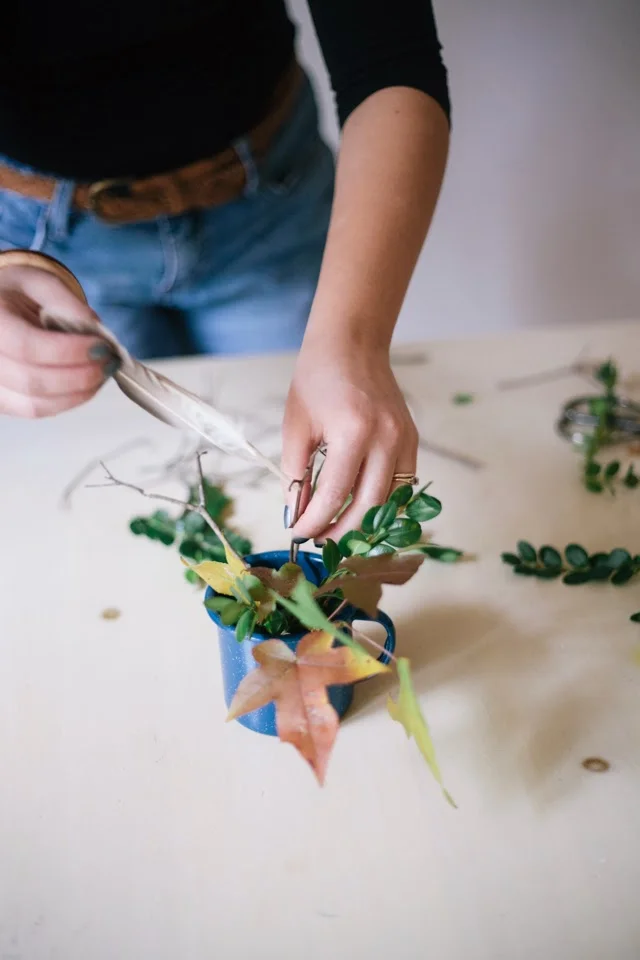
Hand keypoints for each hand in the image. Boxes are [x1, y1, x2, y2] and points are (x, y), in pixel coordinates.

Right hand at [0, 265, 117, 417]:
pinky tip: (85, 385)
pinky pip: (36, 412)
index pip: (27, 346)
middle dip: (81, 376)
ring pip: (35, 406)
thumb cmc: (13, 294)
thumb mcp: (36, 281)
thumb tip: (94, 328)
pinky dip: (67, 402)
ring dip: (78, 394)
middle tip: (110, 362)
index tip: (102, 346)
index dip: (69, 352)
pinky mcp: (2, 402)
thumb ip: (64, 300)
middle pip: (33, 382)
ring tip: (102, 374)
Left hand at [282, 335, 417, 540]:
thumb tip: (297, 512)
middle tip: (318, 539)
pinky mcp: (412, 439)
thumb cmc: (317, 379)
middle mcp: (386, 438)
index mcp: (354, 432)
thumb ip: (296, 473)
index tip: (298, 533)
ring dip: (364, 522)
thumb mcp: (296, 426)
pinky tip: (359, 505)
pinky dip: (382, 501)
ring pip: (390, 501)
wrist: (351, 345)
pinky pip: (402, 484)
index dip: (315, 521)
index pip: (335, 495)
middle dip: (341, 531)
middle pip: (369, 507)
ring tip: (337, 528)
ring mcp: (405, 439)